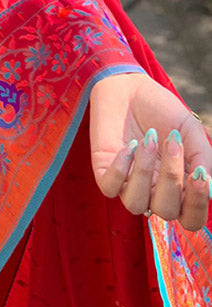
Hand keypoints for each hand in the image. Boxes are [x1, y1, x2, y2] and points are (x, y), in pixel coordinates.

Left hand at [90, 71, 211, 230]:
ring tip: (148, 139)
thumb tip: (211, 186)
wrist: (129, 88)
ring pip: (136, 204)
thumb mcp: (189, 131)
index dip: (197, 205)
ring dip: (143, 172)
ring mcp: (128, 184)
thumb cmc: (162, 111)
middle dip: (171, 179)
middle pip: (166, 211)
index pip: (191, 218)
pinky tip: (129, 145)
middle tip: (173, 142)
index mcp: (179, 187)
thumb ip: (203, 158)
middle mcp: (154, 192)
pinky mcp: (104, 173)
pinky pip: (110, 188)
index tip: (199, 175)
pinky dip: (121, 169)